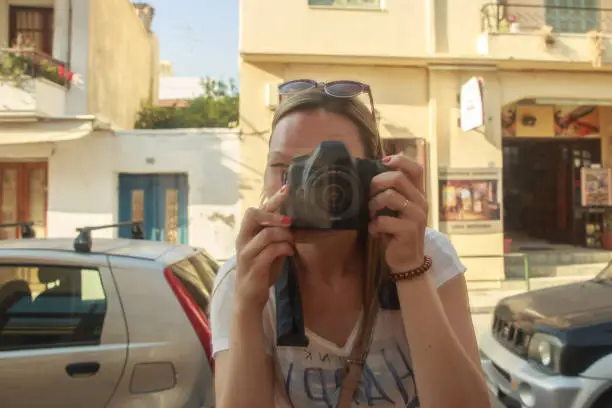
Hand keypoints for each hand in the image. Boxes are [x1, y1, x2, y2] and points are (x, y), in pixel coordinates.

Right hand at [235, 185, 293, 311]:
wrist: (249, 299)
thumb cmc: (261, 271)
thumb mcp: (269, 249)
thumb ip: (276, 235)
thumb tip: (293, 221)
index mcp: (246, 233)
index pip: (257, 210)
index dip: (272, 199)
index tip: (287, 188)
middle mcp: (243, 240)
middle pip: (253, 214)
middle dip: (273, 213)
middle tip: (289, 220)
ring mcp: (246, 253)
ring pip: (266, 233)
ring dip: (284, 235)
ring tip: (292, 240)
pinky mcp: (253, 267)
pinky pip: (271, 251)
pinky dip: (284, 248)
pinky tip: (290, 252)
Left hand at [368, 154, 427, 272]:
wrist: (408, 261)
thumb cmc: (397, 232)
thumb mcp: (398, 210)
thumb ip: (392, 193)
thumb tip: (372, 175)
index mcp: (418, 194)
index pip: (416, 168)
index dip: (399, 160)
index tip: (383, 162)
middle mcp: (420, 202)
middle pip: (397, 178)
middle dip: (376, 183)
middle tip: (369, 196)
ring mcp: (416, 216)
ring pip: (389, 196)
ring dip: (373, 205)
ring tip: (371, 215)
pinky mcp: (408, 231)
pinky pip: (383, 220)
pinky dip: (373, 226)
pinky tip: (374, 232)